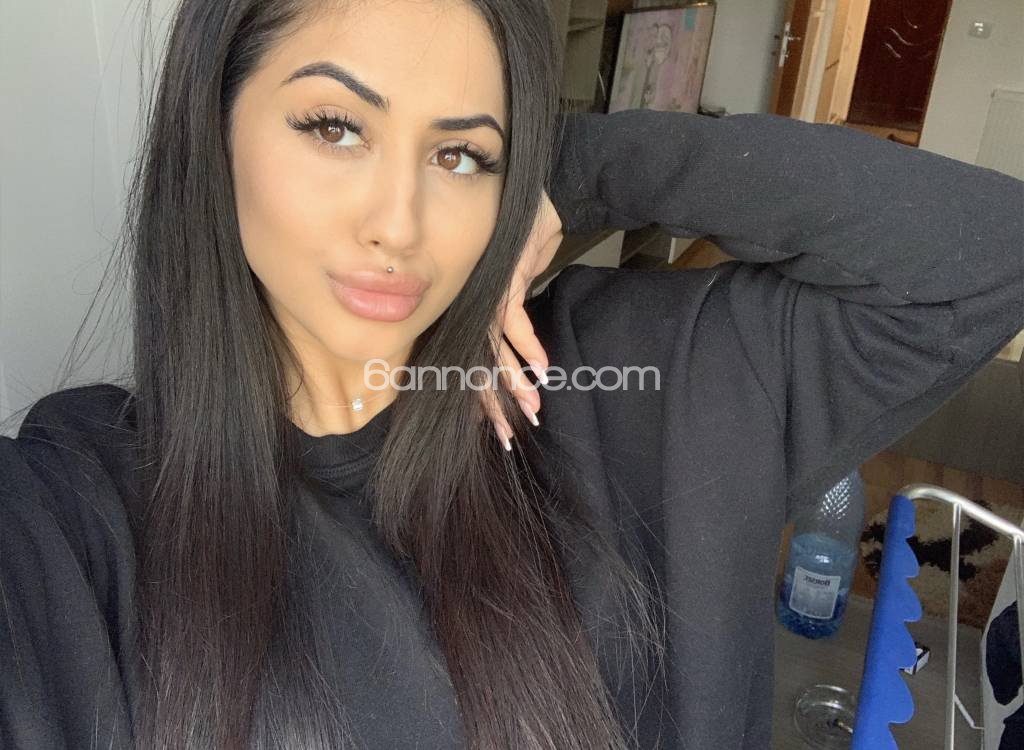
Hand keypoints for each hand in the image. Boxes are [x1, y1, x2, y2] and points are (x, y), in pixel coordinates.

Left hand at [483, 190, 562, 449]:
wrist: (527, 196)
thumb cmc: (523, 231)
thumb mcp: (522, 271)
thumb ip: (519, 296)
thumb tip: (525, 322)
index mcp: (474, 310)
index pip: (475, 360)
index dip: (482, 395)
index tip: (489, 426)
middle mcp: (474, 308)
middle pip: (478, 365)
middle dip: (494, 405)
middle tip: (506, 438)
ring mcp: (485, 297)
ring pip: (493, 350)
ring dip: (515, 383)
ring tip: (531, 411)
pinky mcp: (501, 282)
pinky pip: (511, 319)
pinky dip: (528, 345)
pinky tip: (540, 369)